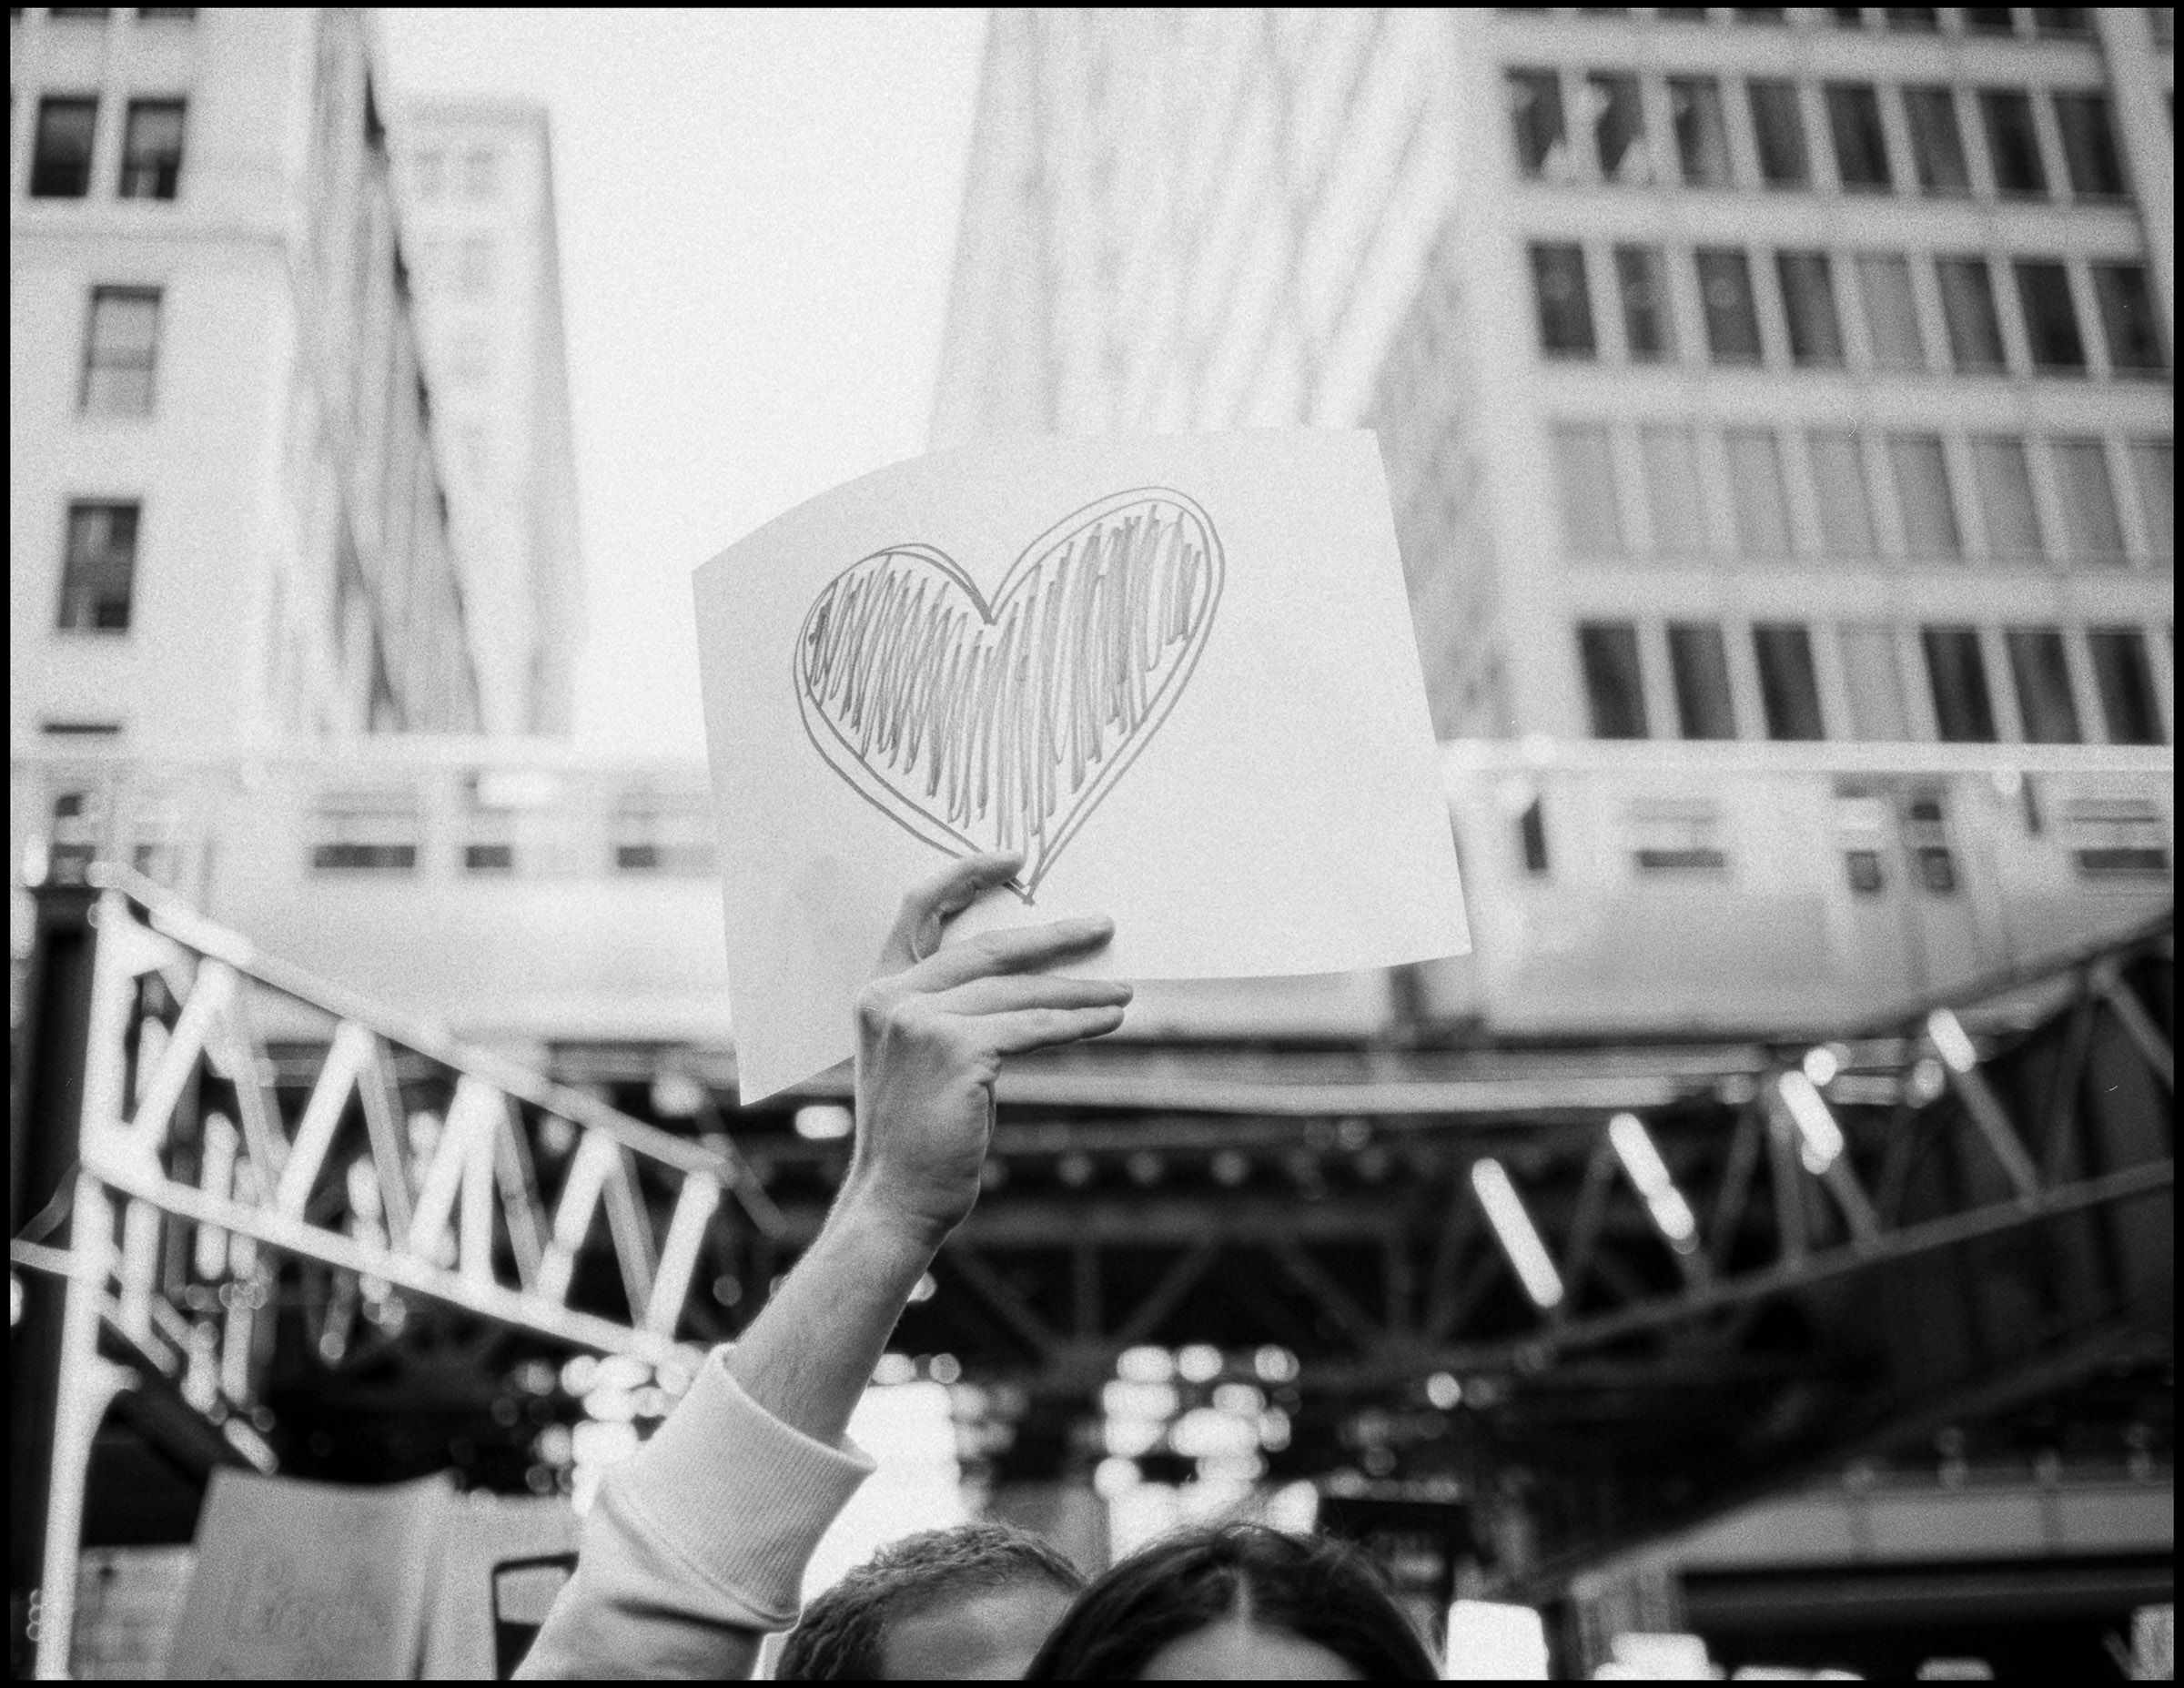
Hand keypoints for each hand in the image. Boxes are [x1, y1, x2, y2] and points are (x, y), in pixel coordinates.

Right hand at [848, 851, 1127, 1246]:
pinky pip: (1032, 1027)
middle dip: (1053, 937)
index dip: (965, 876)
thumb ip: (956, 1015)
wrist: (895, 1201)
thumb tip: (1032, 986)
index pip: (918, 911)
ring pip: (1018, 991)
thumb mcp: (924, 1060)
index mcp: (878, 991)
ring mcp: (920, 1021)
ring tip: (1123, 990)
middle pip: (987, 948)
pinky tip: (1108, 1020)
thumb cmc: (919, 1137)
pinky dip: (1077, 1022)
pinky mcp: (956, 1050)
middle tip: (1103, 926)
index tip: (1013, 859)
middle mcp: (892, 997)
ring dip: (1079, 989)